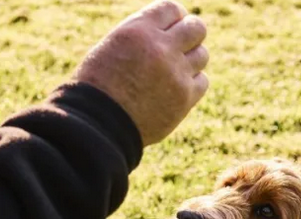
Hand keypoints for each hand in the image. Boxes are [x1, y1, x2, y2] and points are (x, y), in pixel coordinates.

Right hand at [73, 1, 208, 145]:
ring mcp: (175, 73)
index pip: (172, 9)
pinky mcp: (184, 98)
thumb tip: (169, 32)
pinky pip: (202, 81)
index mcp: (138, 30)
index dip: (176, 17)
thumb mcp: (112, 47)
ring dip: (191, 59)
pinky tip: (176, 88)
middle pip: (196, 28)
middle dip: (191, 34)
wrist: (99, 125)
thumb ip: (142, 36)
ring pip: (202, 55)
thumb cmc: (98, 87)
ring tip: (174, 70)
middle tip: (182, 45)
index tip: (174, 27)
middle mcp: (160, 47)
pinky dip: (193, 83)